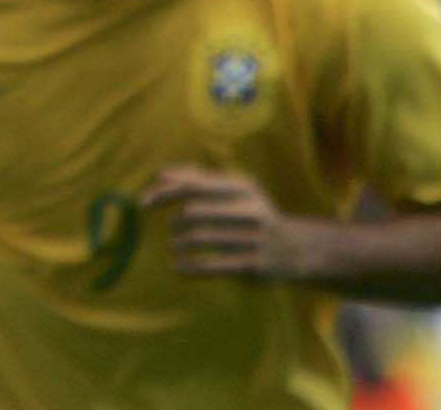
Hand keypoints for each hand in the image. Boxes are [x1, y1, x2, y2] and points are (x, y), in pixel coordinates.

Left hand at [141, 165, 304, 279]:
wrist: (298, 248)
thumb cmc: (252, 213)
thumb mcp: (234, 190)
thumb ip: (196, 179)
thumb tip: (158, 174)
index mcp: (243, 187)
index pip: (193, 184)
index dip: (163, 192)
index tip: (143, 202)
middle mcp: (250, 210)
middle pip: (193, 211)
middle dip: (175, 222)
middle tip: (173, 229)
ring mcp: (253, 238)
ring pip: (199, 237)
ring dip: (179, 243)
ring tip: (176, 245)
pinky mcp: (252, 264)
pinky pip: (211, 265)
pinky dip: (188, 267)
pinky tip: (178, 267)